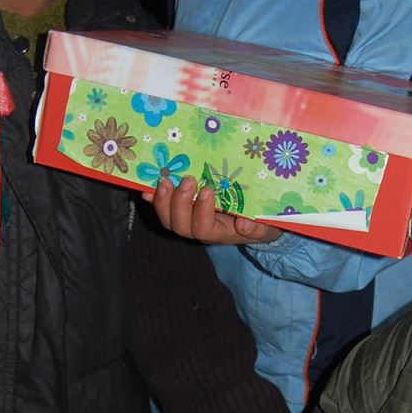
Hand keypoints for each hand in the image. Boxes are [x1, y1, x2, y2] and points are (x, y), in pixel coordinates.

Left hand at [142, 174, 280, 244]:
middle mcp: (200, 229)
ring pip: (168, 219)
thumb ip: (258, 228)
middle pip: (180, 225)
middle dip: (179, 203)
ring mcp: (189, 220)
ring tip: (165, 180)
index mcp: (220, 232)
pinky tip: (145, 189)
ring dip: (163, 201)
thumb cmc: (261, 223)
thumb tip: (244, 224)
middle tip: (187, 180)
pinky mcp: (182, 210)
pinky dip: (153, 199)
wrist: (256, 223)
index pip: (204, 228)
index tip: (208, 190)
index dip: (201, 212)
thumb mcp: (266, 227)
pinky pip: (163, 208)